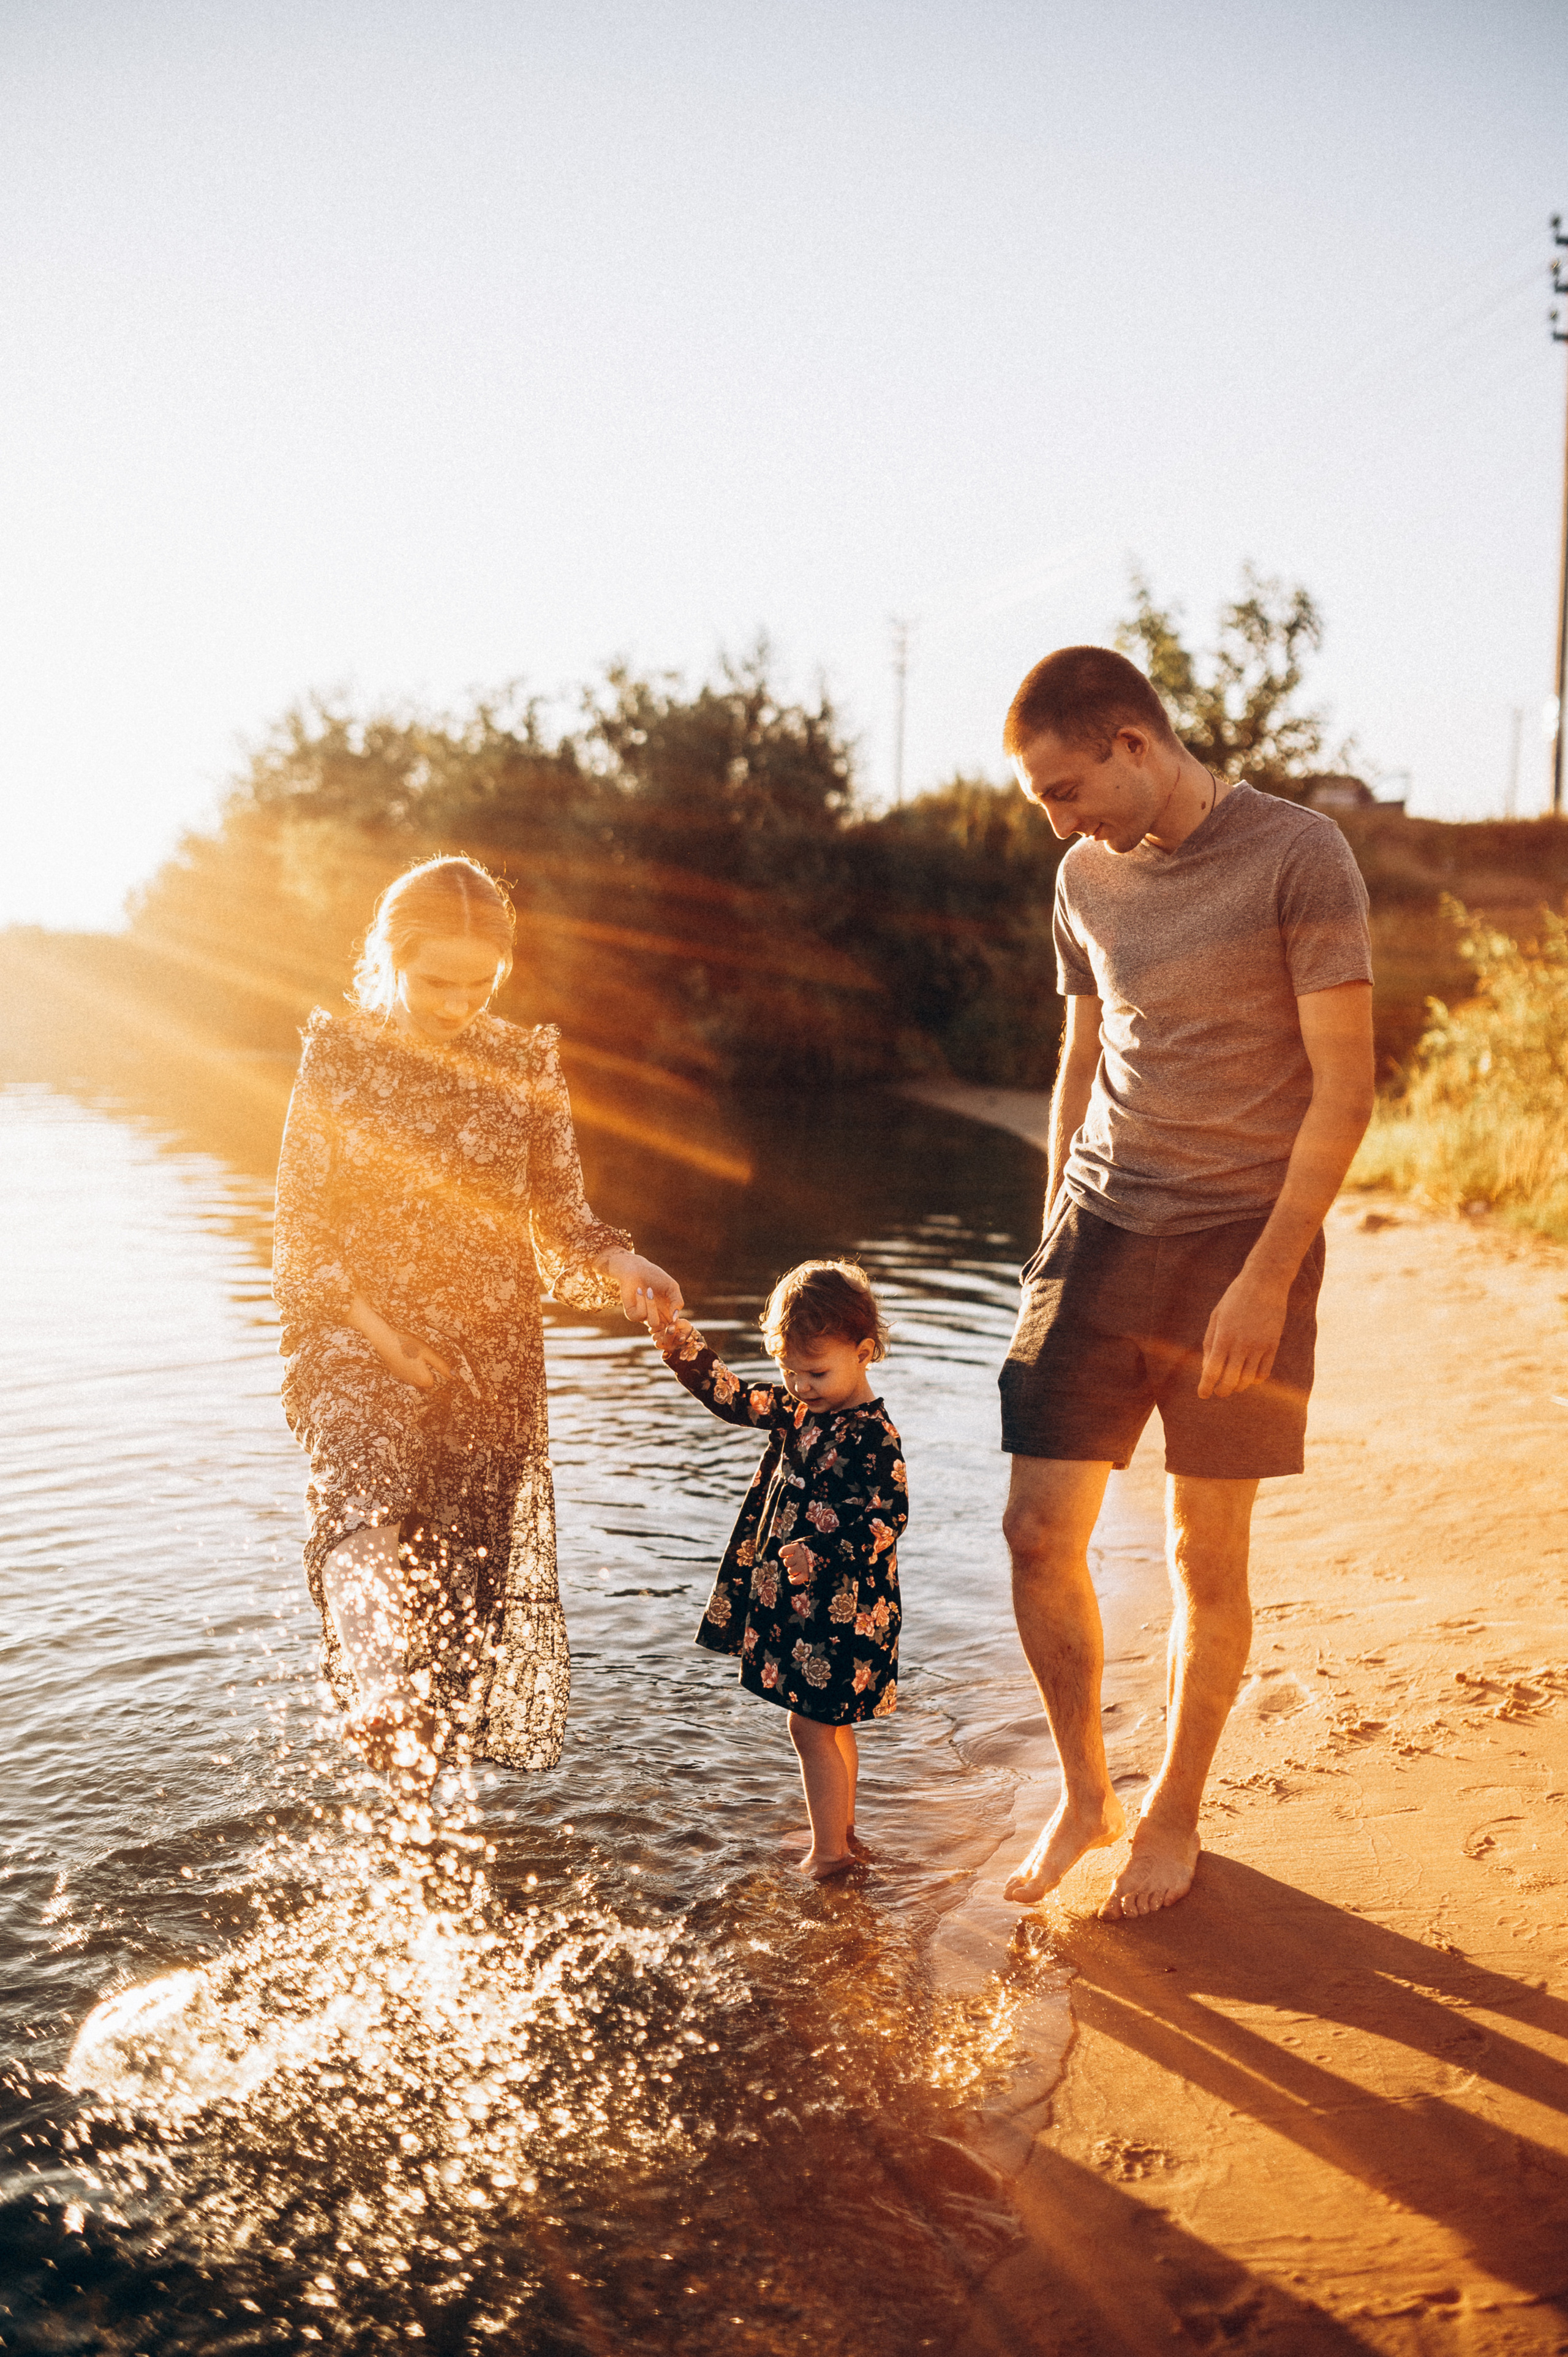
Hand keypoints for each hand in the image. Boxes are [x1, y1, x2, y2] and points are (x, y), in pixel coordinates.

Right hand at [348, 1294, 450, 1390]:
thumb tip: (454, 1377)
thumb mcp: (429, 1354)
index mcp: (423, 1379)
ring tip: (413, 1354)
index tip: (431, 1363)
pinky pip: (407, 1373)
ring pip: (415, 1377)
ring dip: (417, 1369)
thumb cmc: (409, 1346)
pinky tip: (405, 1355)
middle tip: (420, 1356)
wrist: (386, 1342)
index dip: (434, 1372)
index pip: (433, 1382)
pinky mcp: (396, 1372)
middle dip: (426, 1371)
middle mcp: (413, 1382)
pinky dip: (408, 1366)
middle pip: (425, 1381)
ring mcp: (403, 1378)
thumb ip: (441, 1366)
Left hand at [601, 1250, 683, 1325]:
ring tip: (649, 1290)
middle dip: (666, 1327)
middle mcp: (657, 1317)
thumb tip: (675, 1319)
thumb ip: (677, 1302)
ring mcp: (644, 1317)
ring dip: (652, 1306)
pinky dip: (641, 1301)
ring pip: (653, 1323)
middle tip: (667, 1315)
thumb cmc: (656, 1277)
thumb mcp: (672, 1288)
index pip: (674, 1328)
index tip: (677, 1323)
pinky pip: (640, 1315)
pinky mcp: (632, 1315)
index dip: (676, 1328)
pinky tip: (639, 1290)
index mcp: (668, 1313)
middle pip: (664, 1332)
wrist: (636, 1269)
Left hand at [1197, 1269, 1289, 1399]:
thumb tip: (1207, 1368)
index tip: (1203, 1395)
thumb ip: (1210, 1343)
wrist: (1264, 1283)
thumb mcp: (1216, 1317)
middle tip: (1218, 1392)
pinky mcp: (1273, 1345)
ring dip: (1238, 1386)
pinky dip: (1255, 1380)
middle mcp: (1241, 1344)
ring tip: (1233, 1385)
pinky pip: (1264, 1373)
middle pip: (1230, 1381)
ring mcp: (1259, 1346)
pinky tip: (1249, 1377)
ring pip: (1247, 1380)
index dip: (1206, 1386)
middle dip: (1222, 1391)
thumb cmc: (1235, 1299)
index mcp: (1223, 1337)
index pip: (1212, 1371)